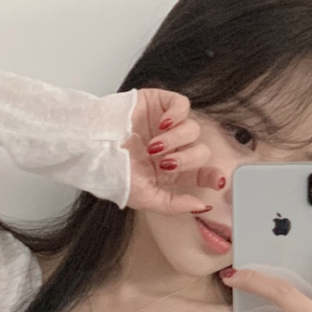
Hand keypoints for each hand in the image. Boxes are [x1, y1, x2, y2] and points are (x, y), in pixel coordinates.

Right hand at [124, 88, 224, 214]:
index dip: (212, 175)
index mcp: (170, 171)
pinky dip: (177, 115)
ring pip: (193, 129)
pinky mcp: (159, 104)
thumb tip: (202, 208)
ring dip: (176, 140)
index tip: (218, 181)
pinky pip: (182, 105)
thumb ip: (174, 205)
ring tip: (154, 145)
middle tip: (165, 162)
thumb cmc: (113, 172)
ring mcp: (166, 125)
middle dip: (187, 160)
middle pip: (200, 152)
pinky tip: (162, 124)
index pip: (201, 172)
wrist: (93, 146)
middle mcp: (171, 148)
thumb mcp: (145, 198)